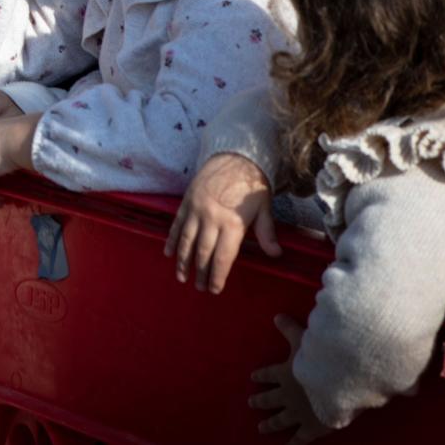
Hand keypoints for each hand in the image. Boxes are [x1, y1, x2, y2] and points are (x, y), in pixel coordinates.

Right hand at [167, 152, 279, 293]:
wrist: (234, 156)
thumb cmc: (251, 184)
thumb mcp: (263, 207)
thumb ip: (266, 232)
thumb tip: (276, 254)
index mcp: (232, 223)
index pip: (223, 256)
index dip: (218, 275)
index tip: (215, 289)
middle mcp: (211, 218)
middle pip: (203, 252)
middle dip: (200, 272)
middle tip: (199, 287)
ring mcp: (196, 210)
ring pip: (186, 241)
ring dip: (183, 261)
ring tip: (181, 277)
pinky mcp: (186, 202)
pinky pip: (177, 225)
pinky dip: (172, 240)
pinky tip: (169, 253)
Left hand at [251, 317, 329, 443]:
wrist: (336, 385)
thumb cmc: (321, 360)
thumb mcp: (304, 340)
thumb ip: (290, 329)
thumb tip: (276, 315)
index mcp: (284, 373)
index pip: (268, 374)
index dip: (261, 375)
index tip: (253, 377)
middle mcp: (287, 395)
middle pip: (269, 399)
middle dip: (260, 400)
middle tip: (251, 402)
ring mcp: (297, 413)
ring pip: (280, 420)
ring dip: (270, 424)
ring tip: (261, 428)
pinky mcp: (311, 428)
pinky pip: (299, 439)